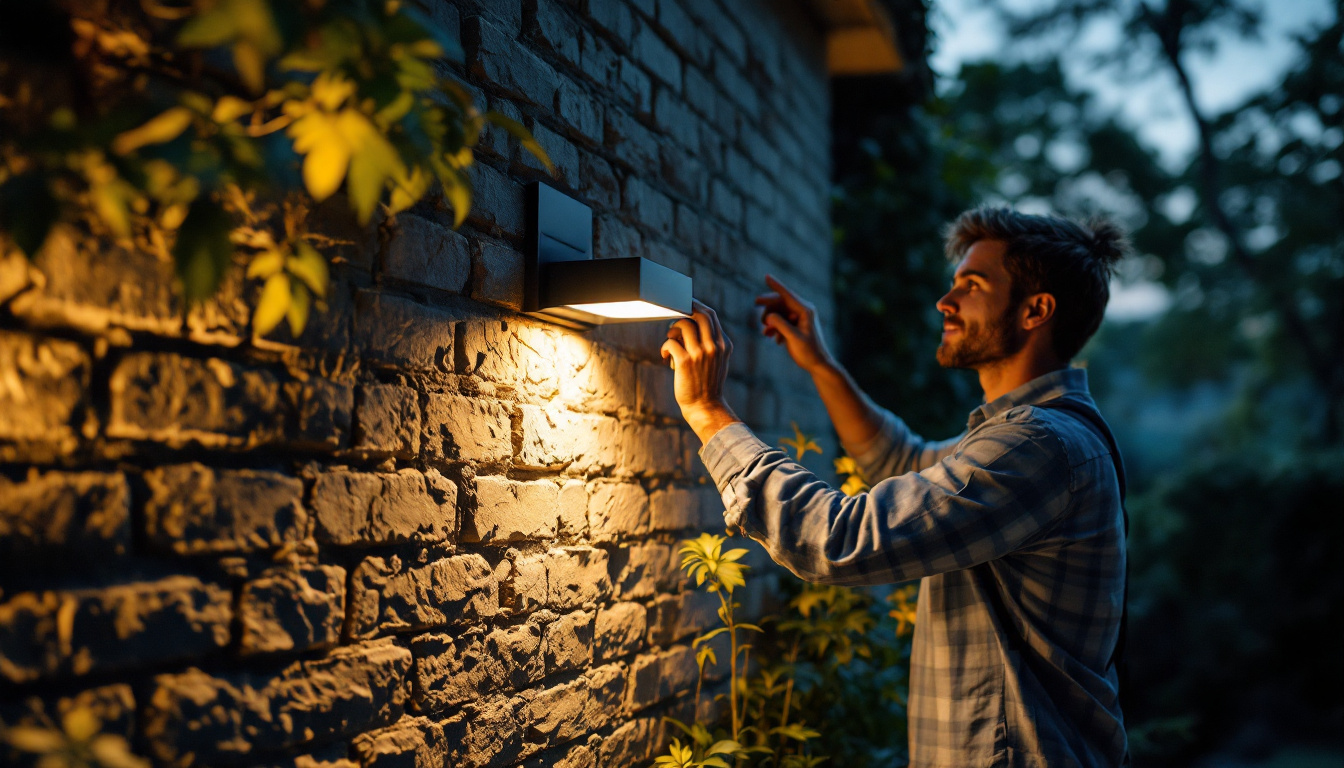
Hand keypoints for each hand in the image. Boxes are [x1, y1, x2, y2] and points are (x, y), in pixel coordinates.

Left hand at [661, 299, 740, 442]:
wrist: (705, 407)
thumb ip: (713, 342)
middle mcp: (714, 346)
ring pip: (684, 324)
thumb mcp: (718, 360)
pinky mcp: (685, 362)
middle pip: (699, 314)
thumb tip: (693, 323)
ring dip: (673, 328)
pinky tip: (665, 355)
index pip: (711, 315)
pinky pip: (670, 342)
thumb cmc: (708, 383)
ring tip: (671, 338)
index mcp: (723, 344)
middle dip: (684, 310)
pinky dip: (665, 346)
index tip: (686, 304)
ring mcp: (700, 353)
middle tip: (674, 314)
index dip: (697, 306)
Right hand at [755, 274, 835, 374]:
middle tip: (755, 304)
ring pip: (780, 313)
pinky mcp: (797, 326)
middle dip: (768, 307)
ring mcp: (800, 318)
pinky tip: (774, 339)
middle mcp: (803, 311)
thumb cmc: (809, 352)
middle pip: (781, 303)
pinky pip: (782, 322)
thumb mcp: (793, 338)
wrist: (819, 365)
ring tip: (765, 333)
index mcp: (805, 310)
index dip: (776, 285)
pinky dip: (775, 329)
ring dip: (770, 321)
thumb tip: (768, 315)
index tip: (766, 276)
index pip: (787, 295)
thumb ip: (780, 325)